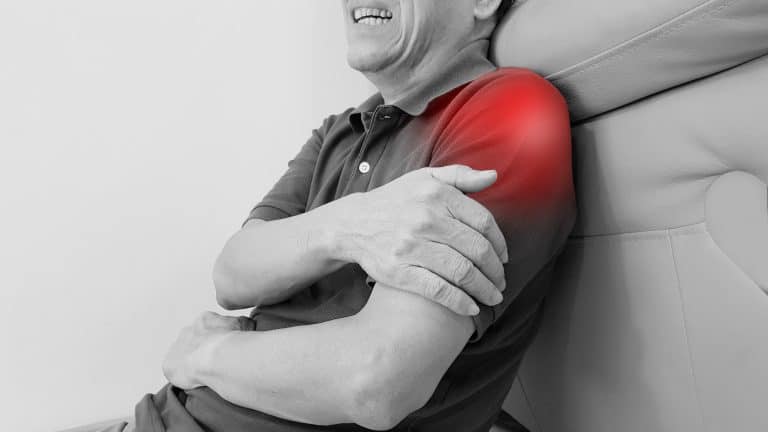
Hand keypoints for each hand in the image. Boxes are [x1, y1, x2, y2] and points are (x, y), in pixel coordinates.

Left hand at [162, 311, 254, 389]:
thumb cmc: (231, 342)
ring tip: (207, 374)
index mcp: (204, 320)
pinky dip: (182, 376)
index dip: (217, 340)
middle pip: (195, 341)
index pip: (209, 329)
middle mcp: (188, 330)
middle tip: (215, 363)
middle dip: (203, 350)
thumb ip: (241, 324)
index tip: (224, 351)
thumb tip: (244, 325)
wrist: (216, 357)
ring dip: (193, 362)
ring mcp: (176, 347)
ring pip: (184, 355)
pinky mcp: (169, 364)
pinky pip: (174, 370)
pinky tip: (194, 381)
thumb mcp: (244, 325)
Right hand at [322, 164, 508, 315]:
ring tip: (493, 296)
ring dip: (484, 288)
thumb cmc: (395, 201)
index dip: (499, 243)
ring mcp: (411, 247)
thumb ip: (460, 176)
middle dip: (495, 270)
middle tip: (501, 281)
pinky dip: (459, 301)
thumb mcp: (424, 179)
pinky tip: (471, 308)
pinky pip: (438, 290)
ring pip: (462, 271)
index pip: (482, 222)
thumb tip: (493, 176)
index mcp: (437, 196)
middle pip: (476, 249)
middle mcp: (425, 219)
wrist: (352, 223)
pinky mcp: (399, 271)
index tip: (504, 257)